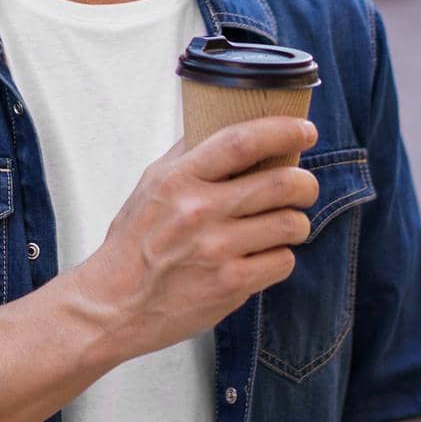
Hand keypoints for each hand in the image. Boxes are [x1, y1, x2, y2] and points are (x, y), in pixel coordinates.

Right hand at [70, 117, 319, 363]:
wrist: (114, 303)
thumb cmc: (134, 240)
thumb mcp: (150, 185)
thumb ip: (187, 154)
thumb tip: (223, 119)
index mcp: (178, 179)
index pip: (241, 142)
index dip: (282, 130)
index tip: (305, 129)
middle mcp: (198, 211)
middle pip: (282, 183)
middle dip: (306, 183)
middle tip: (303, 186)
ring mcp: (216, 249)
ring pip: (291, 224)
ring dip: (295, 222)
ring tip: (280, 225)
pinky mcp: (231, 284)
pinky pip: (283, 261)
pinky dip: (279, 257)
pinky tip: (260, 256)